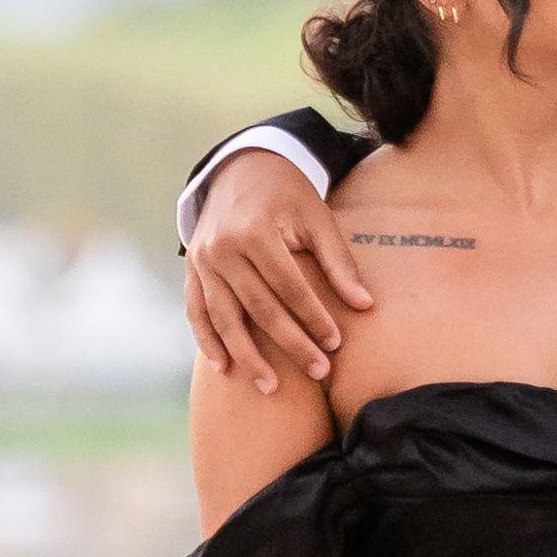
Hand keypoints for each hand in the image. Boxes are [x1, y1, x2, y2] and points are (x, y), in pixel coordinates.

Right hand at [182, 146, 372, 387]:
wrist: (243, 169)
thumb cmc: (289, 197)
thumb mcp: (318, 219)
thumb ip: (339, 263)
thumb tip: (365, 305)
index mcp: (254, 231)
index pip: (288, 286)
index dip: (312, 316)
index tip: (335, 343)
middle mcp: (222, 247)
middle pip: (258, 307)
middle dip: (289, 344)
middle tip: (317, 371)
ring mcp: (201, 260)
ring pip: (224, 318)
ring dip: (246, 356)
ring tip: (270, 387)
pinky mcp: (192, 269)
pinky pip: (197, 312)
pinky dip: (208, 341)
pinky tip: (225, 368)